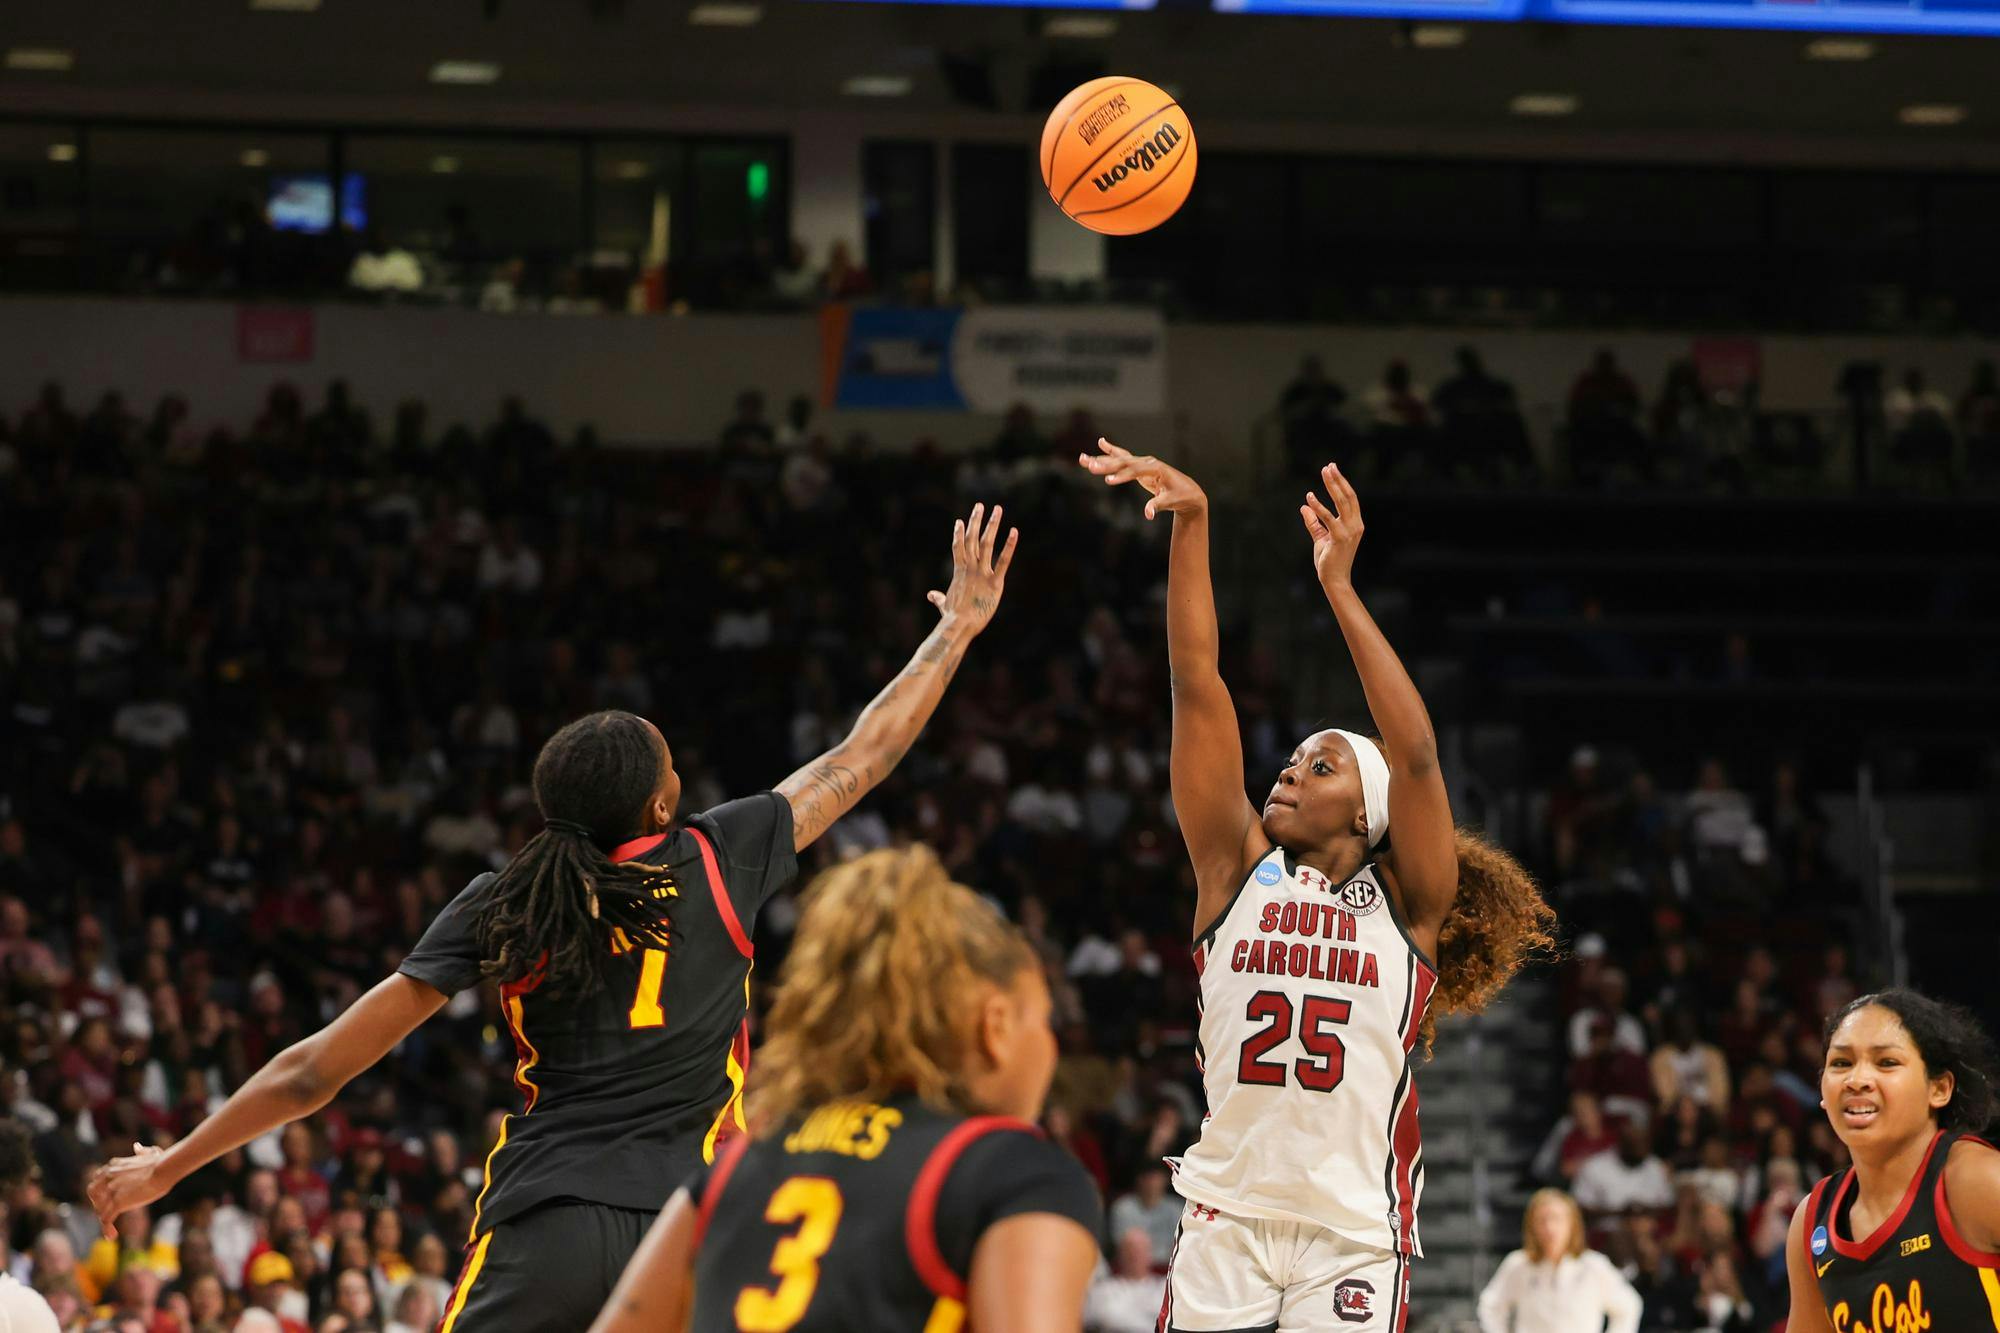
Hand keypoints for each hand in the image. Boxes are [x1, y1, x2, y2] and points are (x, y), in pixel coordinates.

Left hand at [86, 1142, 169, 1238]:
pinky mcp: (117, 1202)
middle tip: (109, 1212)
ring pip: (99, 1208)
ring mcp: (111, 1190)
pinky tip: (112, 1236)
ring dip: (104, 1218)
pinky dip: (106, 1229)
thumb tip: (136, 1147)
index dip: (102, 1189)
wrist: (163, 1169)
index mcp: (115, 1165)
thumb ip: (142, 1152)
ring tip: (111, 1230)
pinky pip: (105, 1219)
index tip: (110, 1197)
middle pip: (93, 1192)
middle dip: (98, 1202)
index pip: (99, 1178)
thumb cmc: (162, 1161)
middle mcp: (108, 1176)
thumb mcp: (151, 1152)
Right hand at [926, 502, 1017, 634]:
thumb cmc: (952, 618)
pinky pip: (1003, 561)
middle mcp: (970, 568)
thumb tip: (931, 595)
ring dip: (992, 525)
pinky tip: (1014, 532)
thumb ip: (939, 598)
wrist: (960, 625)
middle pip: (972, 539)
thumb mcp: (944, 605)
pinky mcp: (995, 582)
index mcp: (959, 572)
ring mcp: (982, 573)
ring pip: (986, 543)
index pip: (958, 547)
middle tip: (980, 505)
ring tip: (997, 510)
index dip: (958, 533)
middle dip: (976, 520)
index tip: (960, 521)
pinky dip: (1009, 546)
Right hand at [1077, 438, 1206, 519]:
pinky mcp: (1139, 467)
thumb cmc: (1180, 497)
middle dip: (1105, 465)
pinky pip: (1123, 458)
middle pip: (1123, 462)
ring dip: (1101, 459)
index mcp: (1156, 469)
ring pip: (1119, 459)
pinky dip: (1111, 451)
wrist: (1187, 491)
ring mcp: (1143, 463)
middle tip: (1088, 466)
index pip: (1135, 471)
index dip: (1121, 476)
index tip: (1108, 481)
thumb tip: (1147, 514)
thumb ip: (1157, 505)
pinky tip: (1101, 443)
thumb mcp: (1171, 502)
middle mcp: (1148, 463)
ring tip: (1082, 459)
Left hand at [1299, 462, 1363, 588]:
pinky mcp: (1340, 538)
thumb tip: (1304, 507)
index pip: (1350, 499)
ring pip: (1342, 502)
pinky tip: (1310, 497)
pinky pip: (1328, 518)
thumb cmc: (1329, 560)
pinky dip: (1319, 507)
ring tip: (1324, 472)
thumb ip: (1313, 522)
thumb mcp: (1320, 538)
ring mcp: (1349, 531)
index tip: (1332, 469)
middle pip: (1348, 496)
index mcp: (1355, 523)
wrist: (1334, 579)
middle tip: (1329, 466)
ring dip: (1332, 485)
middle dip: (1338, 479)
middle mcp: (1355, 525)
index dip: (1342, 483)